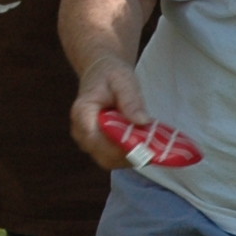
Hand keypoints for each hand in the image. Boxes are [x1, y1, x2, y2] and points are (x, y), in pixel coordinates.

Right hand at [70, 55, 150, 169]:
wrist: (102, 74)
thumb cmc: (111, 75)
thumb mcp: (123, 80)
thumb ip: (131, 100)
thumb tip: (142, 121)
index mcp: (82, 112)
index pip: (95, 139)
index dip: (118, 148)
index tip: (142, 146)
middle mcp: (80, 131)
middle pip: (104, 155)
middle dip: (130, 156)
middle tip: (154, 150)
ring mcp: (88, 141)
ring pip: (110, 160)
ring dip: (132, 157)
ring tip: (153, 148)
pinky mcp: (98, 146)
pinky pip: (113, 158)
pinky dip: (131, 155)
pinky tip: (146, 146)